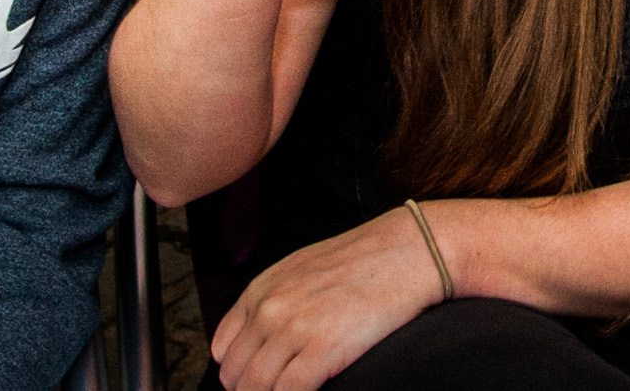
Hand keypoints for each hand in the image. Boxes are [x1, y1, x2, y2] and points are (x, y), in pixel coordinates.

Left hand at [210, 206, 448, 390]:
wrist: (406, 253)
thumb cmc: (360, 263)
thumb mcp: (299, 270)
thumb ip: (268, 302)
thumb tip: (249, 344)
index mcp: (260, 290)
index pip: (223, 350)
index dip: (238, 373)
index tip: (255, 383)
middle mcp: (269, 309)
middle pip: (236, 376)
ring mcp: (294, 330)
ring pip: (256, 389)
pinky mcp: (322, 350)